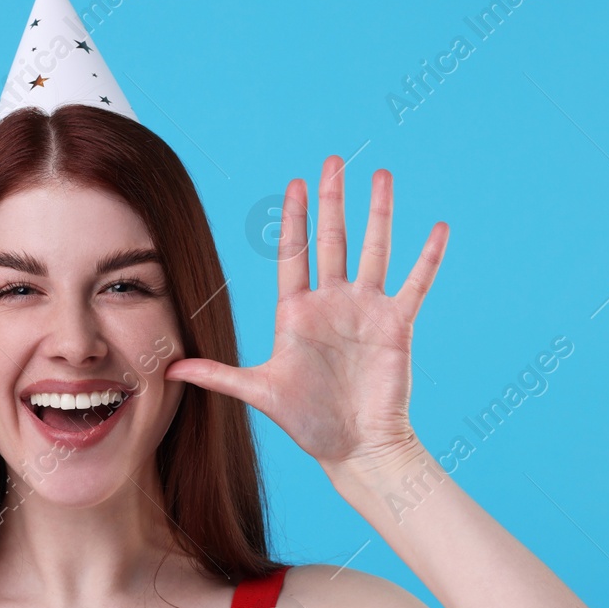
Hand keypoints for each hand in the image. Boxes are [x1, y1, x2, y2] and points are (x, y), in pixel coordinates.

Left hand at [164, 160, 447, 471]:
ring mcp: (366, 310)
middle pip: (333, 239)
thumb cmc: (308, 423)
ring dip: (379, 213)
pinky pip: (415, 283)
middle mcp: (332, 302)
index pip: (294, 252)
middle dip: (332, 199)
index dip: (294, 217)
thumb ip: (217, 375)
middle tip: (334, 160)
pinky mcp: (397, 324)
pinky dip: (428, 256)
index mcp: (298, 311)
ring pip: (375, 249)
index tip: (295, 183)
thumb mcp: (259, 391)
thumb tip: (169, 370)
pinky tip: (440, 228)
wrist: (354, 447)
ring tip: (382, 176)